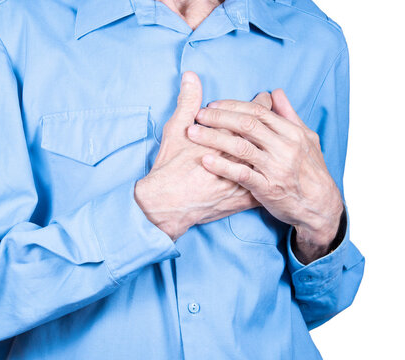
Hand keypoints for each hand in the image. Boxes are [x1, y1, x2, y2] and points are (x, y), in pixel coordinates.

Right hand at [134, 71, 261, 240]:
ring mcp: (244, 180)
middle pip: (264, 137)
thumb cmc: (170, 166)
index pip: (252, 115)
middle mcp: (239, 158)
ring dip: (272, 151)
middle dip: (271, 125)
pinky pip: (265, 186)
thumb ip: (187, 102)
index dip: (260, 104)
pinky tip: (273, 172)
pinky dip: (270, 177)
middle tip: (276, 116)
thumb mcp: (175, 130)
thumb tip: (191, 76)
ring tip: (275, 142)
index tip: (265, 98)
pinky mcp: (243, 199)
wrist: (167, 204)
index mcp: (225, 138)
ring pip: (267, 162)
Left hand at [186, 89, 342, 259]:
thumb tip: (275, 92)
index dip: (232, 106)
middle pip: (246, 125)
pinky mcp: (268, 189)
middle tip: (198, 115)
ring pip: (241, 147)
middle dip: (219, 117)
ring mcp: (276, 168)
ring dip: (214, 138)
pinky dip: (223, 167)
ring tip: (193, 133)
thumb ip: (289, 114)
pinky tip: (206, 160)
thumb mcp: (307, 139)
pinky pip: (242, 175)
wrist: (321, 206)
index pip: (258, 111)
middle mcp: (285, 147)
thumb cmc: (311, 170)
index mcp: (292, 132)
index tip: (212, 105)